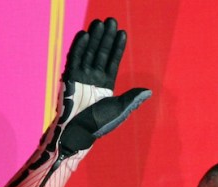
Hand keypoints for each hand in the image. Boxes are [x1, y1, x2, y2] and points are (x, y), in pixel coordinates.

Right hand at [57, 18, 151, 155]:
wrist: (78, 134)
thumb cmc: (98, 126)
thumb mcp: (119, 111)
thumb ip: (132, 99)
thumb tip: (149, 91)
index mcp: (106, 86)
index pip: (112, 62)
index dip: (117, 48)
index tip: (122, 33)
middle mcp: (93, 79)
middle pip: (100, 54)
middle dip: (106, 38)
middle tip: (111, 20)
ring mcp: (81, 78)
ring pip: (88, 53)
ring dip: (94, 38)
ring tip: (99, 23)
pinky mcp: (69, 79)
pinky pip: (74, 59)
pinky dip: (78, 47)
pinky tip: (84, 34)